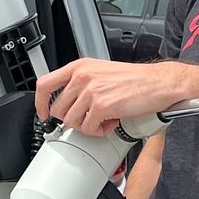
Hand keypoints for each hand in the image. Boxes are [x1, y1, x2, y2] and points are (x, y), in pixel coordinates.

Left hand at [34, 58, 198, 135]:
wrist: (158, 82)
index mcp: (80, 67)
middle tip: (90, 118)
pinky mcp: (101, 105)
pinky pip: (88, 129)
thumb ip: (82, 84)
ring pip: (72, 122)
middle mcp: (82, 76)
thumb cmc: (135, 79)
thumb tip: (68, 105)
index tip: (44, 115)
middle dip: (73, 120)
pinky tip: (111, 122)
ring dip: (88, 126)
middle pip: (58, 110)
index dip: (40, 103)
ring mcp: (91, 91)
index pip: (45, 84)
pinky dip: (99, 131)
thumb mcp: (101, 72)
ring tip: (104, 119)